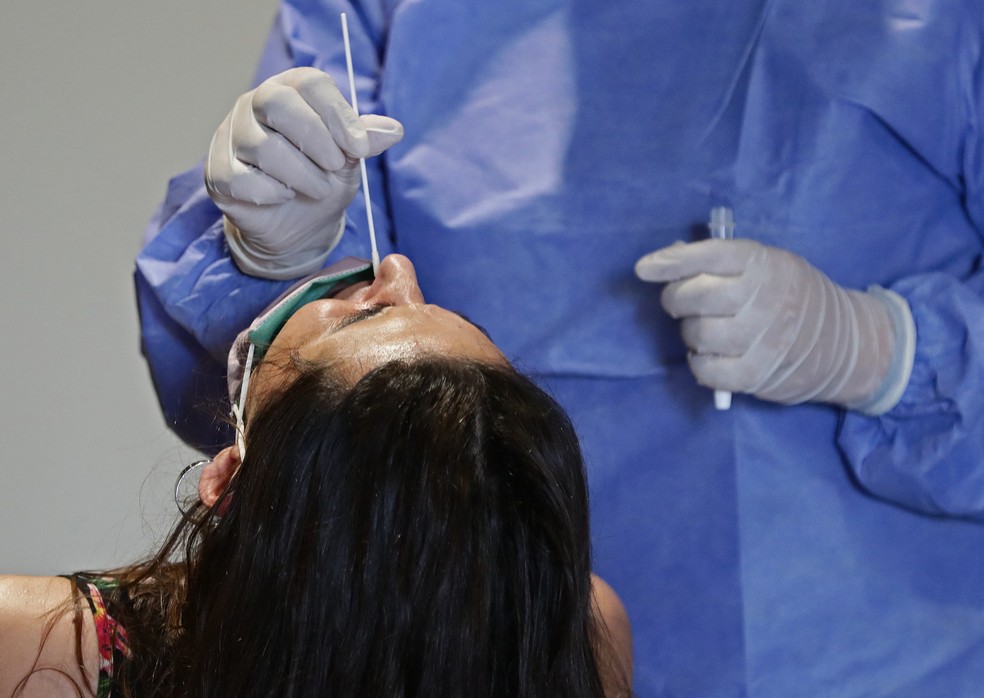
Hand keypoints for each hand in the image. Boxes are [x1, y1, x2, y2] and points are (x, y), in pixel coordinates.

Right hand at [205, 67, 403, 278]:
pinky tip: (283, 197)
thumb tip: (393, 131)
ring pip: (262, 146)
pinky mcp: (218, 172)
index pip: (310, 83)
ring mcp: (231, 135)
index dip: (338, 114)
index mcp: (291, 89)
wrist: (296, 225)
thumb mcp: (349, 160)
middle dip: (315, 139)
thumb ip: (364, 141)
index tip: (361, 148)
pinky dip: (271, 193)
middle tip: (335, 166)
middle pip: (277, 103)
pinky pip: (241, 179)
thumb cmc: (322, 180)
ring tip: (317, 189)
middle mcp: (255, 104)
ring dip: (301, 175)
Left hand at [635, 239, 914, 413]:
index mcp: (765, 264)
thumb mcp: (769, 266)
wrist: (843, 343)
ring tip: (708, 329)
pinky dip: (699, 363)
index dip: (673, 260)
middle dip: (676, 298)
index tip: (644, 268)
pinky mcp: (757, 375)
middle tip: (683, 301)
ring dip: (691, 333)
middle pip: (695, 296)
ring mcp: (763, 339)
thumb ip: (724, 263)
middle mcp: (765, 298)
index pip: (711, 255)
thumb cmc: (791, 297)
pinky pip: (705, 370)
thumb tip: (666, 261)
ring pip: (697, 334)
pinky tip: (711, 355)